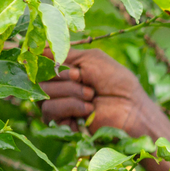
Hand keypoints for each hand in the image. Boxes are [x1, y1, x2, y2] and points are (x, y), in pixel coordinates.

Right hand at [40, 49, 169, 170]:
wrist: (132, 109)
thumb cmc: (118, 82)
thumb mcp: (93, 59)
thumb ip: (65, 53)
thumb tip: (37, 47)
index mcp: (65, 70)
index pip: (40, 63)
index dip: (53, 64)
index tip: (75, 70)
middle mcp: (58, 86)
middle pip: (39, 79)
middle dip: (66, 80)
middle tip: (89, 86)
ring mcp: (59, 105)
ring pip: (44, 95)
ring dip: (71, 94)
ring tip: (92, 98)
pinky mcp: (61, 123)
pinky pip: (49, 111)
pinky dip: (70, 108)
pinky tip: (89, 110)